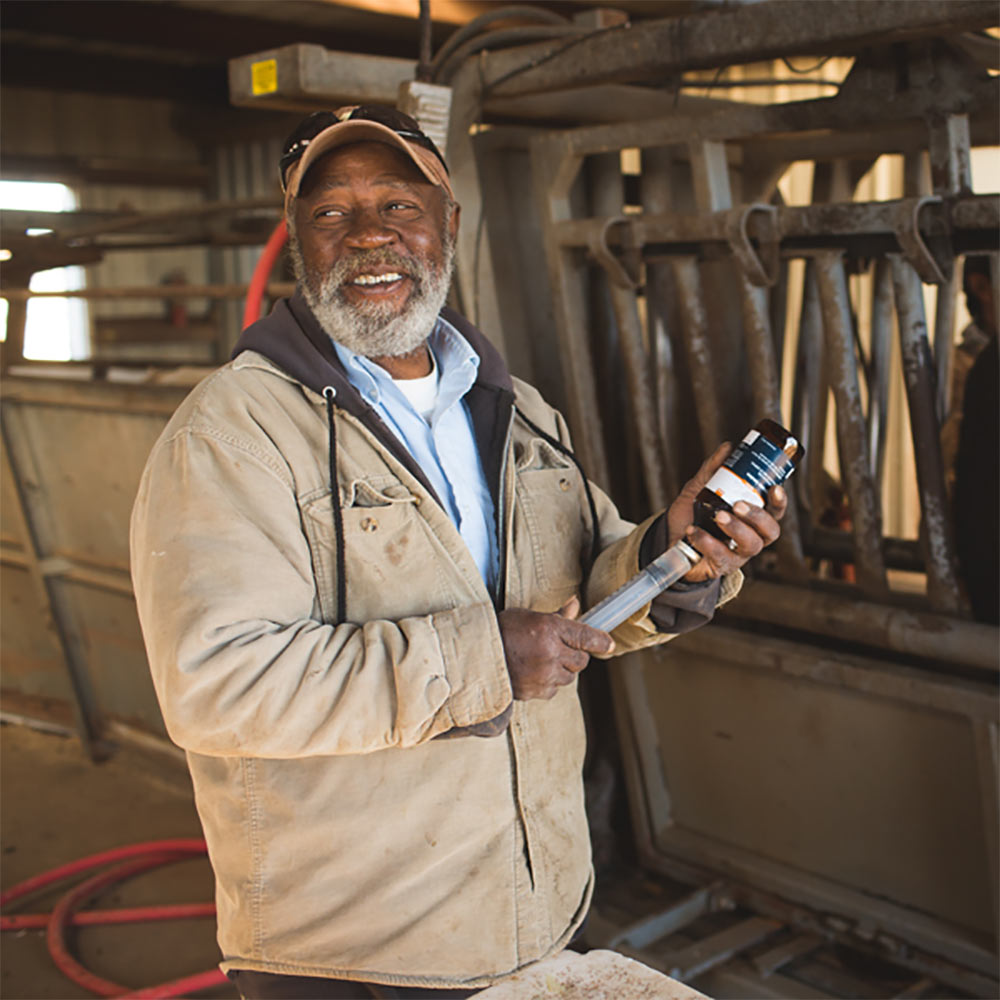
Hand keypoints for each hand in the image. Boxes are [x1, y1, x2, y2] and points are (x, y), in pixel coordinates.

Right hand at [498, 596, 613, 700]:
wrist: (477, 657)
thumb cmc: (502, 632)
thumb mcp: (528, 616)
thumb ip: (556, 615)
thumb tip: (575, 604)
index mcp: (550, 628)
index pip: (586, 636)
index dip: (600, 641)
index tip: (608, 644)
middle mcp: (550, 652)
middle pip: (581, 660)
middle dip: (574, 656)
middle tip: (558, 650)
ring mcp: (544, 674)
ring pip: (569, 676)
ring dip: (561, 670)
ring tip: (541, 661)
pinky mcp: (537, 691)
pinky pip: (553, 689)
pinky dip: (548, 683)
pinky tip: (532, 673)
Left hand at [667, 442, 786, 583]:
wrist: (669, 541)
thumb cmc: (692, 516)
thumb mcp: (698, 490)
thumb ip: (712, 471)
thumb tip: (727, 447)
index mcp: (752, 518)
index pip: (775, 511)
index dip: (779, 502)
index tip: (774, 488)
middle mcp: (751, 537)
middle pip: (770, 530)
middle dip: (758, 516)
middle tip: (739, 505)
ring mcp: (739, 554)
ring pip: (751, 545)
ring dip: (736, 529)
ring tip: (718, 517)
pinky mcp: (722, 566)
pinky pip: (722, 557)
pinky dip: (707, 542)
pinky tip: (694, 531)